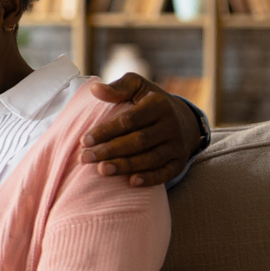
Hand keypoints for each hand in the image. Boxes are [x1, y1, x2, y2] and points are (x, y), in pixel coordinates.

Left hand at [83, 72, 201, 186]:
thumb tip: (94, 89)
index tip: (84, 140)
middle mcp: (171, 125)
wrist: (185, 119)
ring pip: (151, 158)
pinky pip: (167, 172)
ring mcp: (177, 145)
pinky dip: (151, 178)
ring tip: (102, 170)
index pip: (129, 120)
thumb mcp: (138, 87)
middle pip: (138, 141)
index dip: (106, 131)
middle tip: (85, 158)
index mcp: (158, 105)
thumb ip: (118, 87)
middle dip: (110, 151)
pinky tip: (132, 182)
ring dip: (126, 166)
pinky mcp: (180, 162)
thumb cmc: (150, 102)